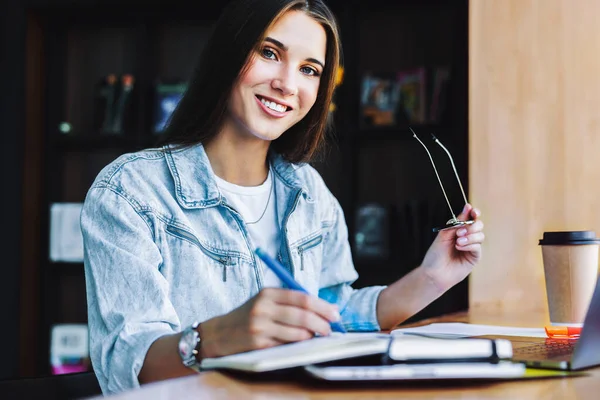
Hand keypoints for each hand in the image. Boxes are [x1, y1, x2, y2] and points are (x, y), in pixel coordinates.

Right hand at [197, 288, 340, 357]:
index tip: (335, 313)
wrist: (219, 333)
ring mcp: (260, 326)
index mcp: (268, 293)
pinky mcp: (258, 344)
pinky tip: (303, 342)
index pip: (302, 297)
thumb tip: (326, 308)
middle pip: (302, 314)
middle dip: (322, 323)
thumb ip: (291, 302)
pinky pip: (286, 345)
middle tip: (331, 329)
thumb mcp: (266, 302)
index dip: (322, 306)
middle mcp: (263, 307)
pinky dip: (299, 344)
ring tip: (318, 335)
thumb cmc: (249, 316)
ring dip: (312, 335)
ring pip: (297, 332)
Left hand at [420, 203, 483, 291]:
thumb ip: (457, 222)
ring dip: (469, 236)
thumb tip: (467, 207)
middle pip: (479, 225)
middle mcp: (467, 237)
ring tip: (457, 242)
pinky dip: (469, 245)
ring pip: (480, 235)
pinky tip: (459, 247)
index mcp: (458, 230)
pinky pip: (478, 246)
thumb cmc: (436, 254)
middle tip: (459, 232)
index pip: (470, 218)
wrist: (434, 272)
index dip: (474, 213)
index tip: (473, 211)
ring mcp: (471, 247)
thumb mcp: (444, 234)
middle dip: (471, 226)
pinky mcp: (474, 257)